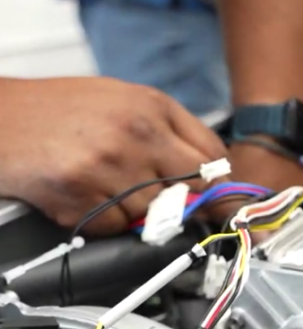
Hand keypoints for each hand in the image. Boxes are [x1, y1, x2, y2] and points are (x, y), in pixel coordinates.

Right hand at [0, 77, 225, 234]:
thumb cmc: (59, 110)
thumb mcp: (123, 100)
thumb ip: (170, 131)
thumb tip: (214, 174)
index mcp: (153, 107)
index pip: (213, 157)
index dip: (217, 182)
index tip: (216, 197)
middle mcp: (136, 133)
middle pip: (194, 190)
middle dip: (185, 202)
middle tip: (162, 201)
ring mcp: (108, 165)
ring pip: (155, 214)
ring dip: (137, 212)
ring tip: (107, 189)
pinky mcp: (79, 194)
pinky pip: (115, 227)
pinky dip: (104, 223)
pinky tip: (84, 197)